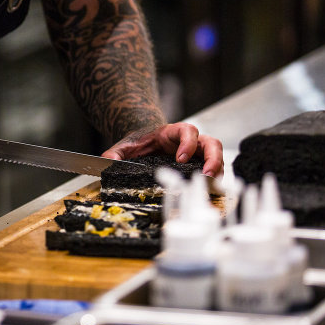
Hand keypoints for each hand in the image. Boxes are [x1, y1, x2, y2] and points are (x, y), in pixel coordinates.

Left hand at [101, 123, 223, 177]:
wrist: (145, 144)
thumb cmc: (139, 144)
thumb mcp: (125, 147)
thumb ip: (116, 153)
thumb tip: (107, 161)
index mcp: (172, 133)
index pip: (187, 131)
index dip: (188, 143)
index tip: (180, 158)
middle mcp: (189, 142)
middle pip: (210, 143)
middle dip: (212, 158)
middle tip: (207, 174)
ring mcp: (197, 154)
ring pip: (217, 157)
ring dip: (218, 172)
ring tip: (211, 187)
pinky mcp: (199, 166)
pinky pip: (214, 170)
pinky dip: (215, 181)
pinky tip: (210, 192)